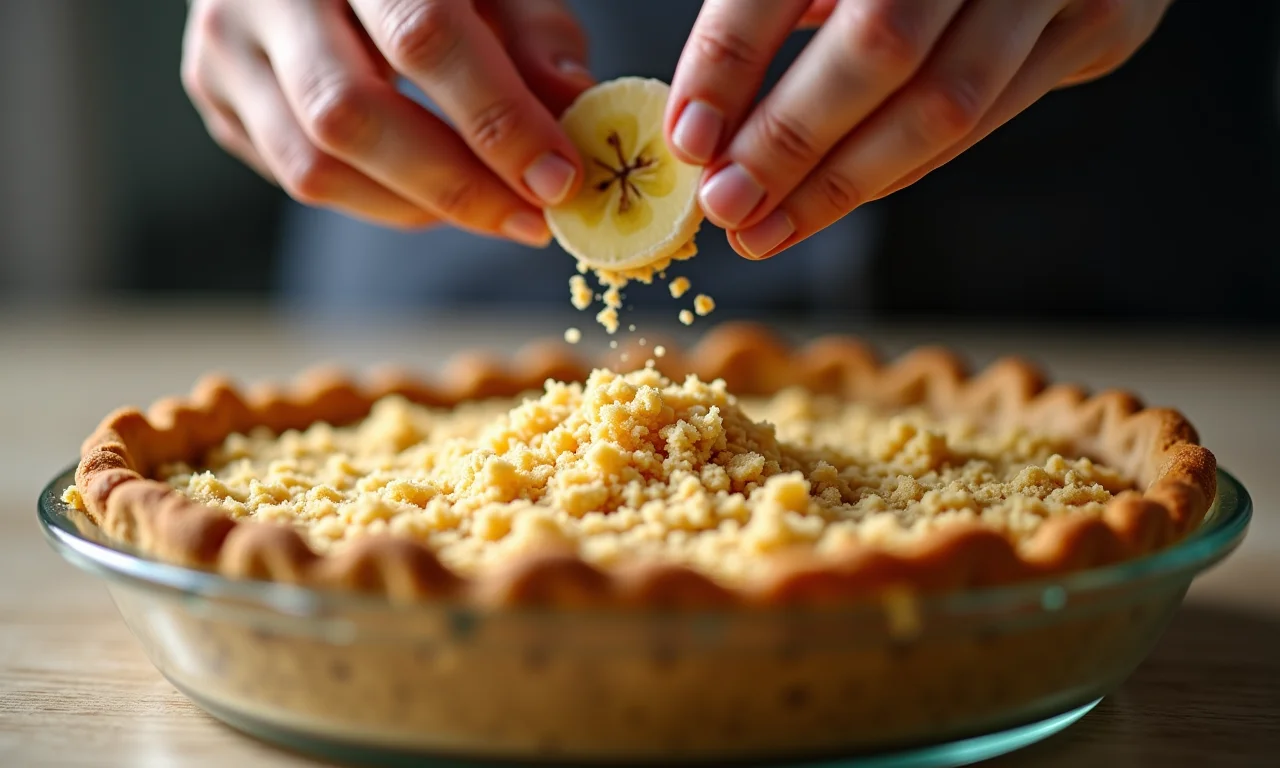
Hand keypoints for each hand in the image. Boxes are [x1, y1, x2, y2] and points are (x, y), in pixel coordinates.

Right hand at [181, 0, 593, 243]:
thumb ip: (536, 32)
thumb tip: (577, 113)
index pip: (422, 37)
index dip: (496, 119)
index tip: (558, 179)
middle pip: (352, 115)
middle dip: (456, 186)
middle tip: (530, 221)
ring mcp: (224, 42)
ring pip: (313, 165)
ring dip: (416, 208)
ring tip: (489, 210)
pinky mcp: (213, 91)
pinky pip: (295, 177)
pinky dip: (377, 200)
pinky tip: (427, 190)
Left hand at [665, 0, 1172, 259]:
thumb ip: (780, 9)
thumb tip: (709, 121)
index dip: (730, 60)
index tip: (688, 138)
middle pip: (877, 47)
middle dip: (789, 142)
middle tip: (725, 207)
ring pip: (943, 104)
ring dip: (844, 183)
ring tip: (768, 229)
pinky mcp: (1100, 20)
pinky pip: (987, 118)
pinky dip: (903, 168)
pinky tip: (840, 196)